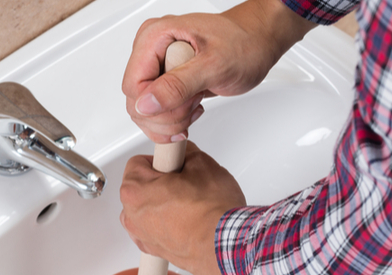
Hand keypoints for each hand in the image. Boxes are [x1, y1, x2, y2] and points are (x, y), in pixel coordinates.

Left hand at [120, 142, 246, 274]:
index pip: (139, 162)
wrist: (226, 245)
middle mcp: (131, 215)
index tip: (175, 166)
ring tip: (189, 205)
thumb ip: (186, 154)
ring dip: (162, 205)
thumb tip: (185, 156)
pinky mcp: (154, 250)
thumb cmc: (213, 212)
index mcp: (135, 190)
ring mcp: (141, 235)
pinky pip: (154, 230)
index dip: (162, 161)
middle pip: (141, 187)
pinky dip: (166, 225)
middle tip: (186, 185)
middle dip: (161, 183)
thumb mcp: (202, 164)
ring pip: (147, 210)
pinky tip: (186, 222)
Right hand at [122, 0, 315, 142]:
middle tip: (195, 104)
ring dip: (172, 120)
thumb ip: (178, 85)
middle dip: (166, 116)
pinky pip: (155, 112)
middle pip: (136, 103)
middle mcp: (150, 50)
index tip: (185, 104)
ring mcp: (156, 67)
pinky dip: (174, 120)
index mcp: (155, 36)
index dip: (156, 107)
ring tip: (196, 104)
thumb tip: (146, 104)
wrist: (257, 43)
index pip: (133, 86)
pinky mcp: (164, 82)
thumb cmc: (244, 44)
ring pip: (144, 112)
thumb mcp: (215, 65)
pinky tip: (192, 109)